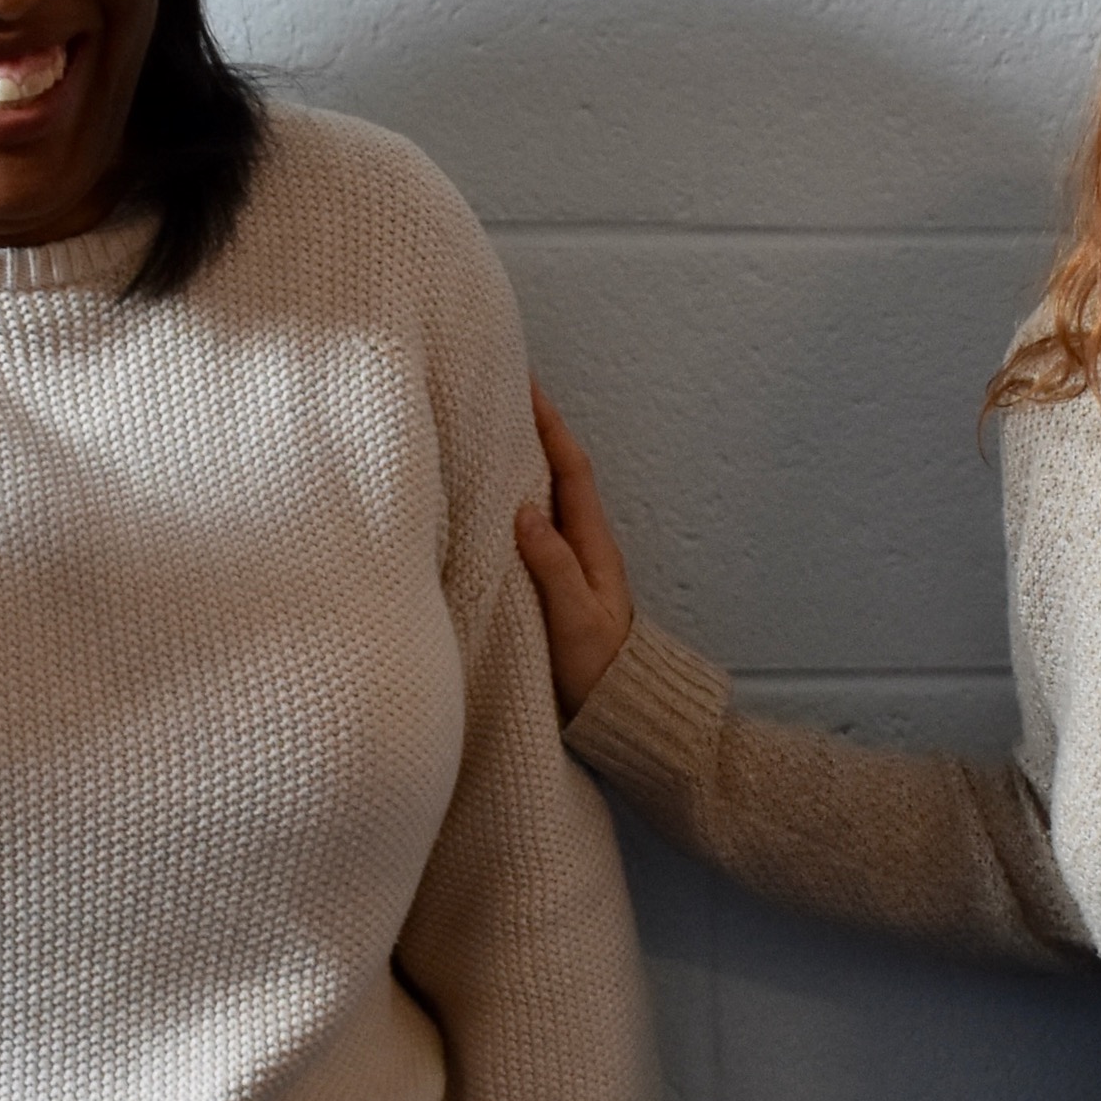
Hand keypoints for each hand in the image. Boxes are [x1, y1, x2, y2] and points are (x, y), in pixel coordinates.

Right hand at [511, 384, 637, 718]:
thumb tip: (524, 510)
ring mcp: (567, 564)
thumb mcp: (576, 618)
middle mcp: (582, 546)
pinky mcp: (551, 585)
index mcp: (593, 545)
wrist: (617, 714)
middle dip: (531, 431)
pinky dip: (509, 503)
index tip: (526, 386)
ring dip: (519, 465)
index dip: (550, 426)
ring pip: (542, 499)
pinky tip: (483, 501)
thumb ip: (553, 565)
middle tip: (498, 395)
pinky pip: (529, 530)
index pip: (571, 470)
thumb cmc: (598, 670)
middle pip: (556, 474)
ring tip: (484, 432)